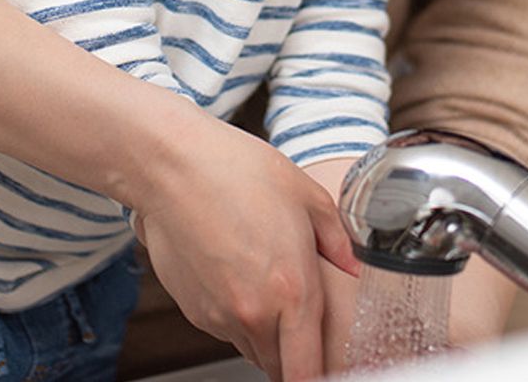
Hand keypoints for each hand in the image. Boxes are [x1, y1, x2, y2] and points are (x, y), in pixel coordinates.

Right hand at [128, 123, 359, 380]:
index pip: (309, 370)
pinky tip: (239, 277)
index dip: (321, 378)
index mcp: (292, 290)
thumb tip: (356, 267)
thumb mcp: (307, 196)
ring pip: (253, 350)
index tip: (330, 370)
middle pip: (281, 367)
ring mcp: (220, 315)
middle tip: (302, 326)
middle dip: (295, 355)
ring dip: (266, 336)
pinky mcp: (194, 311)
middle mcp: (255, 313)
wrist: (171, 167)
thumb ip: (339, 242)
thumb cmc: (237, 172)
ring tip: (267, 288)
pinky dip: (238, 319)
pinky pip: (226, 331)